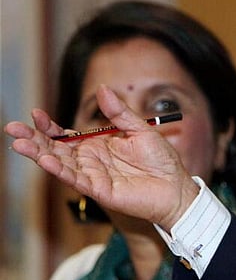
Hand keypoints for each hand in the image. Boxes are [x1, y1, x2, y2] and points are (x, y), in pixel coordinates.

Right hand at [4, 84, 197, 230]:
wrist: (176, 187)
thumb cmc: (161, 161)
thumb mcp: (140, 130)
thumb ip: (119, 113)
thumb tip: (103, 89)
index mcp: (97, 145)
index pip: (65, 135)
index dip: (49, 126)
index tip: (34, 113)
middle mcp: (90, 160)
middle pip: (55, 149)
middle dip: (33, 138)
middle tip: (12, 128)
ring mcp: (92, 175)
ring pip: (60, 164)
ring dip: (39, 154)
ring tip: (19, 144)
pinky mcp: (99, 190)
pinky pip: (76, 179)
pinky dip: (60, 171)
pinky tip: (45, 161)